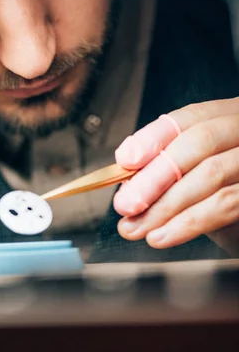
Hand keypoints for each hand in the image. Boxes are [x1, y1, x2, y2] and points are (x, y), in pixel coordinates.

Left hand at [113, 98, 238, 253]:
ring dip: (165, 206)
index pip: (188, 117)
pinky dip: (187, 224)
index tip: (125, 159)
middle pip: (199, 142)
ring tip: (136, 227)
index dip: (153, 137)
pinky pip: (224, 206)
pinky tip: (161, 235)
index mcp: (227, 116)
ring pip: (210, 175)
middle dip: (155, 175)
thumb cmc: (220, 192)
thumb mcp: (192, 172)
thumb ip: (166, 168)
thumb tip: (127, 180)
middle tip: (125, 203)